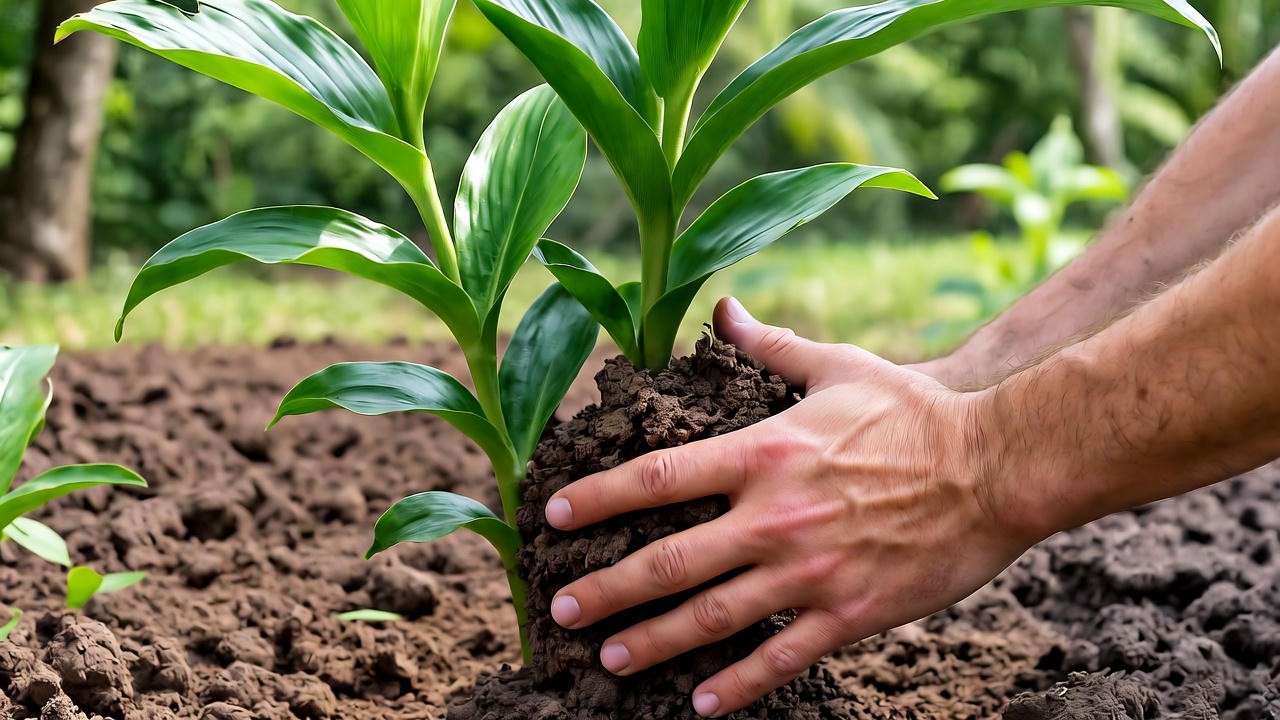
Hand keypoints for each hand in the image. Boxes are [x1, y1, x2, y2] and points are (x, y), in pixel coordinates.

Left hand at [542, 298, 1038, 716]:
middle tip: (560, 609)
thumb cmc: (914, 412)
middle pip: (668, 561)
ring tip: (608, 660)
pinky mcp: (850, 612)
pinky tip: (699, 702)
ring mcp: (810, 571)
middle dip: (606, 590)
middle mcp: (774, 516)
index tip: (554, 516)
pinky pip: (781, 657)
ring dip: (652, 642)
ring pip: (713, 618)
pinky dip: (736, 685)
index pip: (657, 478)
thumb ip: (769, 345)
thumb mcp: (838, 366)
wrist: (996, 466)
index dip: (597, 498)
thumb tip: (722, 306)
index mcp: (764, 453)